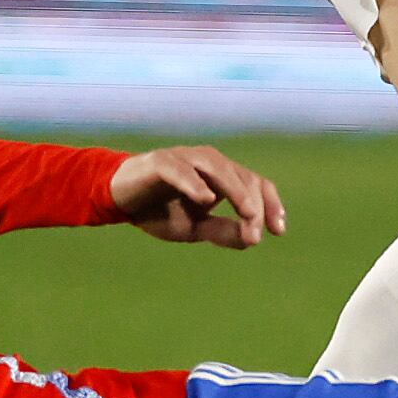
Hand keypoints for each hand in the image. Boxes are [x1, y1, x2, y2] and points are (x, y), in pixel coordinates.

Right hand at [110, 146, 286, 249]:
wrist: (118, 199)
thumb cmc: (159, 209)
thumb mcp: (194, 228)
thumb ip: (222, 231)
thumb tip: (252, 239)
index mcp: (220, 175)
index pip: (255, 183)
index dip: (270, 204)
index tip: (279, 231)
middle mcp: (207, 162)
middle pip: (241, 176)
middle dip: (253, 206)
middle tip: (255, 234)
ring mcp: (184, 158)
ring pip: (218, 167)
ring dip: (235, 190)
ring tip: (247, 212)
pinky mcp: (159, 162)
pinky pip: (180, 169)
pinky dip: (194, 182)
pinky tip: (206, 199)